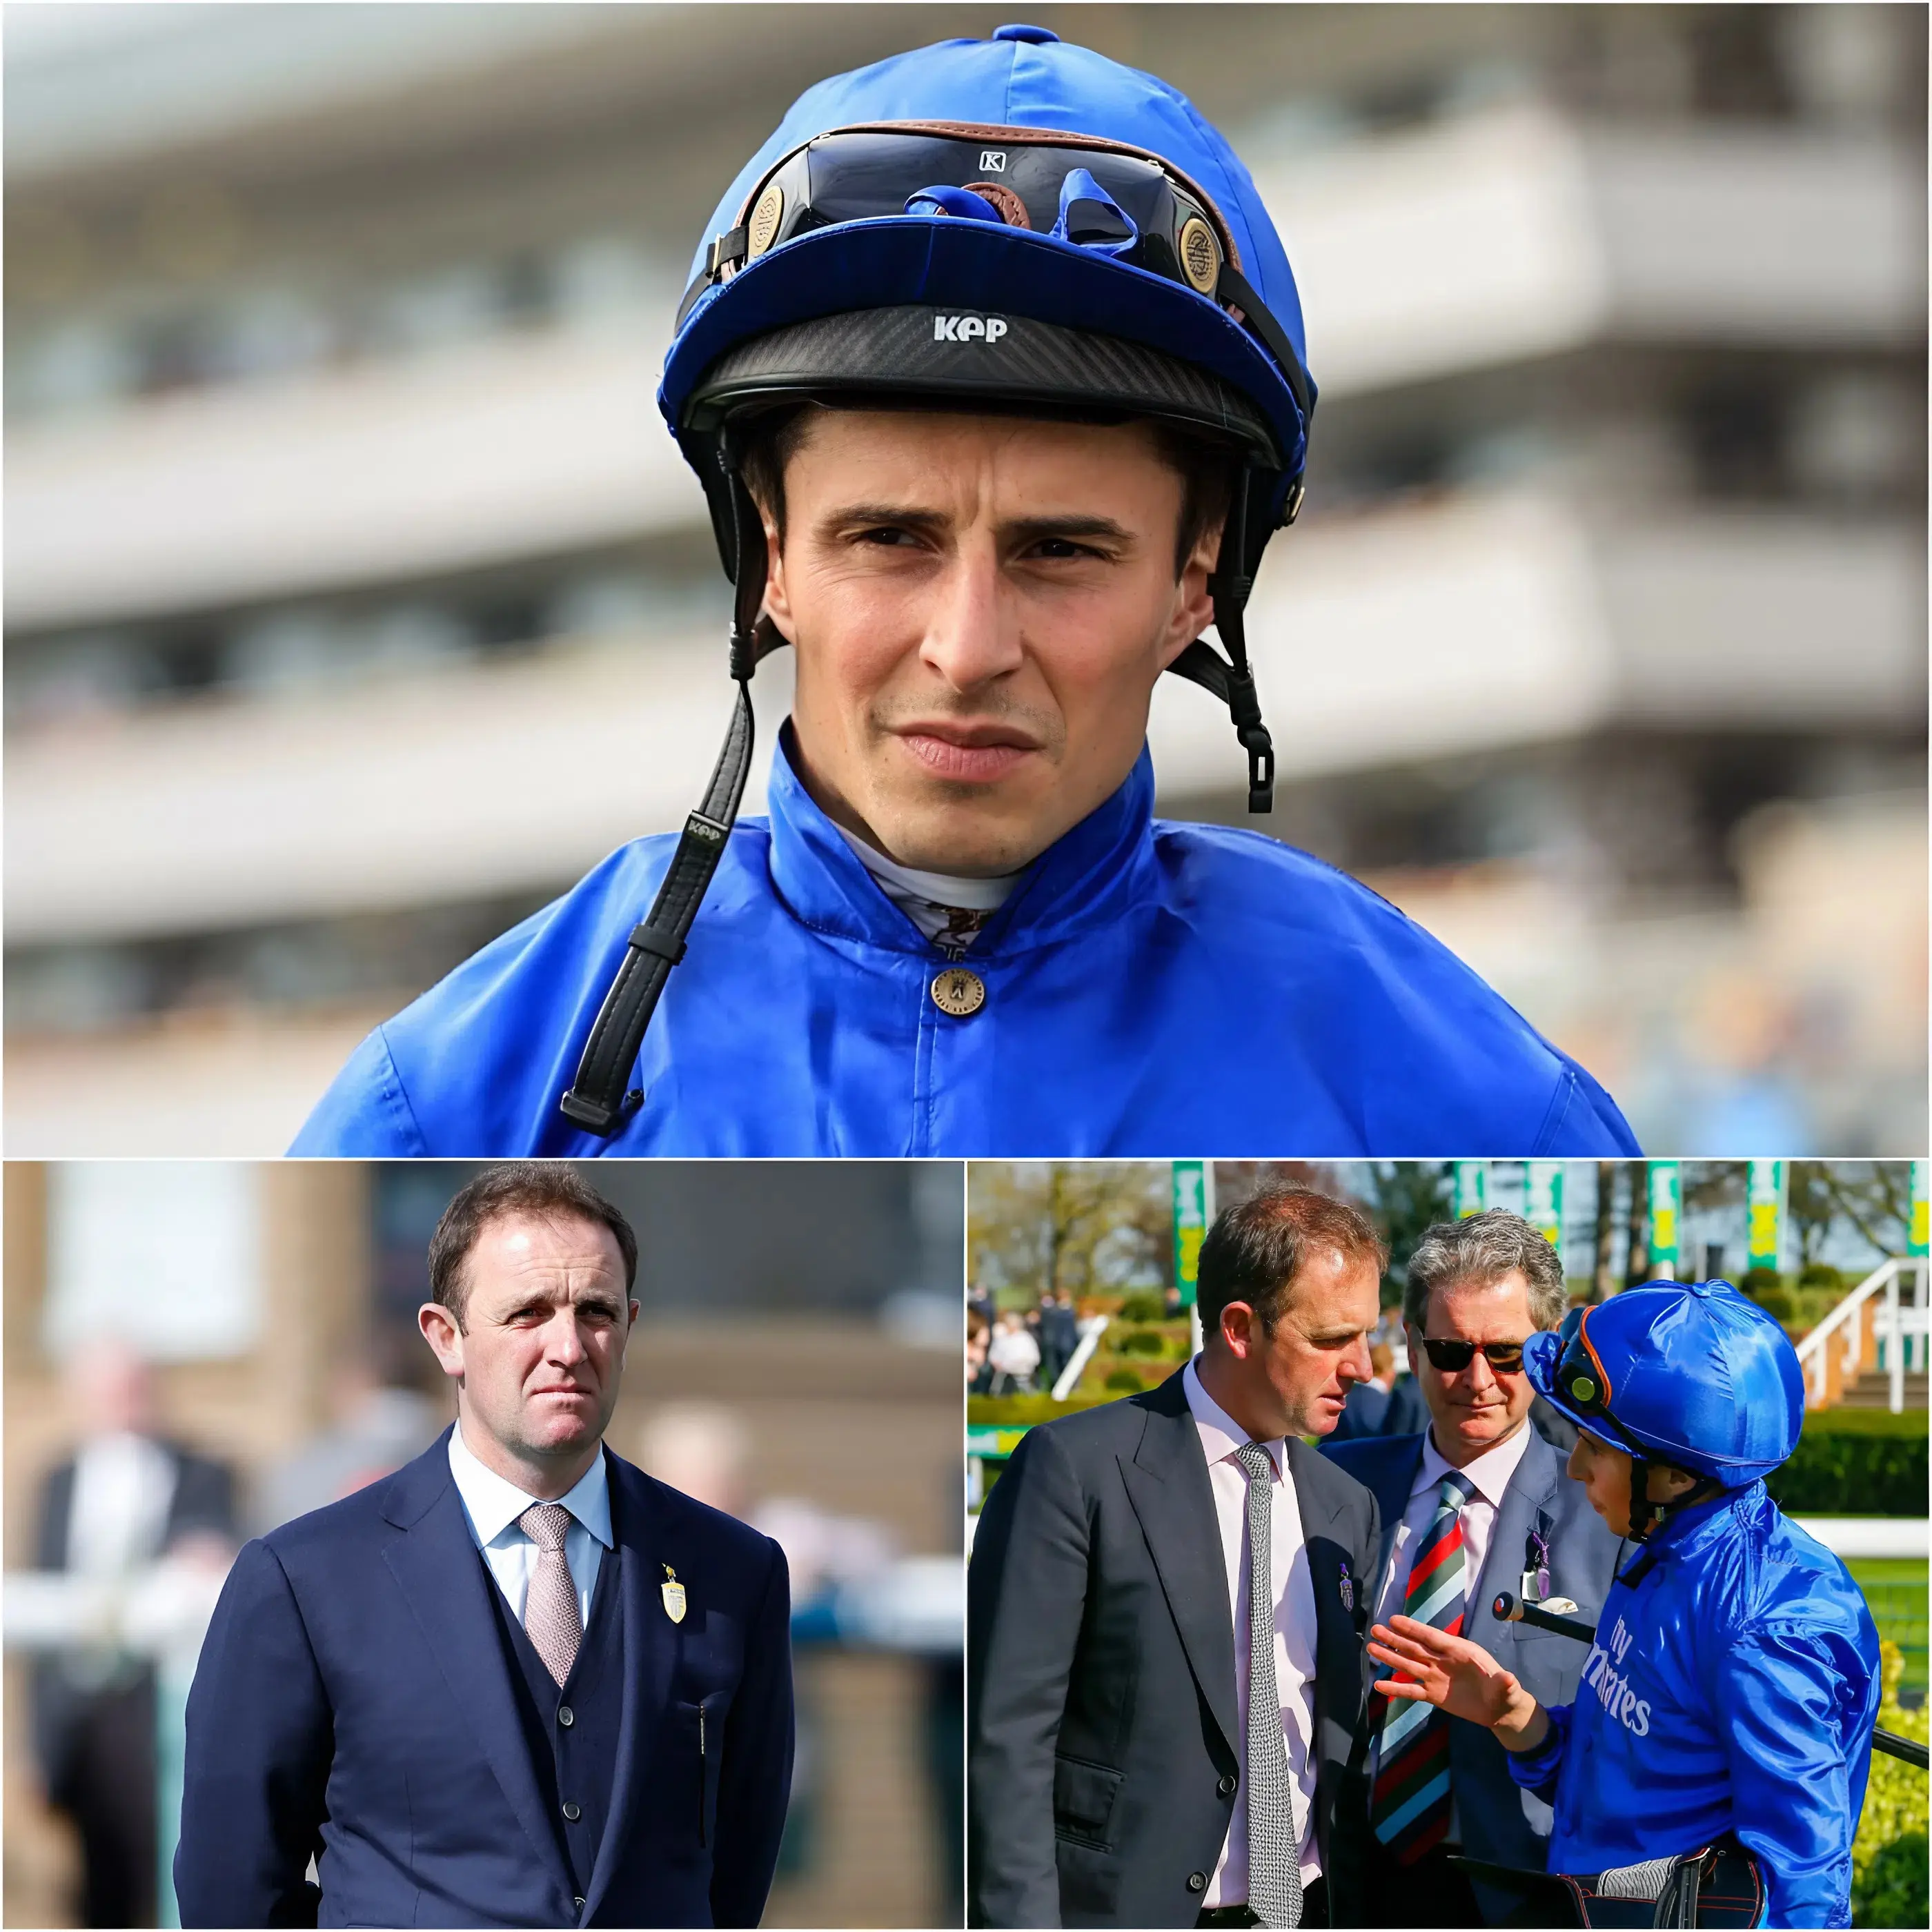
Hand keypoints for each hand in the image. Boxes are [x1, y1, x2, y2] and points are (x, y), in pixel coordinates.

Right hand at [1367, 1615, 1548, 1751]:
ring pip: (1409, 1665)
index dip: (1413, 1629)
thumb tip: (1509, 1679)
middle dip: (1395, 1639)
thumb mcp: (1508, 1688)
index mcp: (1459, 1652)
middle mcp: (1443, 1661)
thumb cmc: (1505, 1692)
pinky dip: (1395, 1689)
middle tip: (1375, 1629)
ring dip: (1390, 1657)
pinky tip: (1378, 1686)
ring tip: (1371, 1648)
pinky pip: (1411, 1691)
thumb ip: (1505, 1683)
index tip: (1394, 1619)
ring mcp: (1436, 1677)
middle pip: (1415, 1648)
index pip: (1432, 1637)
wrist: (1500, 1710)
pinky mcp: (1433, 1695)